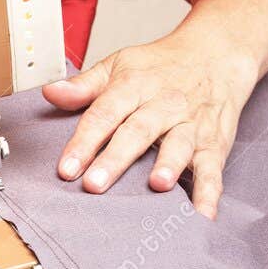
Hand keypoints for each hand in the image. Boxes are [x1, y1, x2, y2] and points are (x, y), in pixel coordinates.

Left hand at [42, 28, 260, 217]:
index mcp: (134, 86)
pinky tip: (203, 215)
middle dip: (116, 158)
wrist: (216, 53)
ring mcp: (191, 124)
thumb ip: (85, 85)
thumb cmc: (162, 65)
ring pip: (179, 145)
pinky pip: (214, 169)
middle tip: (94, 184)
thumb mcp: (120, 65)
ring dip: (169, 165)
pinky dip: (210, 193)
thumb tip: (50, 93)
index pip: (104, 114)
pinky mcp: (214, 143)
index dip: (84, 141)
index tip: (66, 168)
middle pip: (137, 132)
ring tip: (157, 185)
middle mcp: (164, 104)